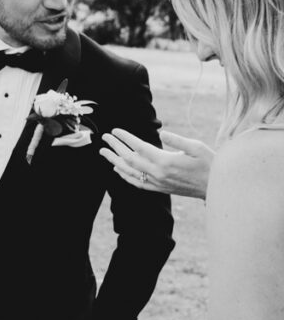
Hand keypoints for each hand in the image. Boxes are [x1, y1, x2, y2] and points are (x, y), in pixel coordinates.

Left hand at [99, 128, 213, 198]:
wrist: (215, 188)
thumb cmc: (209, 164)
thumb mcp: (197, 147)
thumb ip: (177, 140)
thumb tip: (162, 133)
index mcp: (166, 161)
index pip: (139, 147)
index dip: (125, 138)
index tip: (115, 130)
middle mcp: (158, 173)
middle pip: (130, 159)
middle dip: (115, 147)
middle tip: (104, 137)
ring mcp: (156, 183)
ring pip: (129, 172)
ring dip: (114, 161)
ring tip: (104, 152)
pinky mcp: (158, 188)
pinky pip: (136, 183)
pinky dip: (124, 175)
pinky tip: (117, 169)